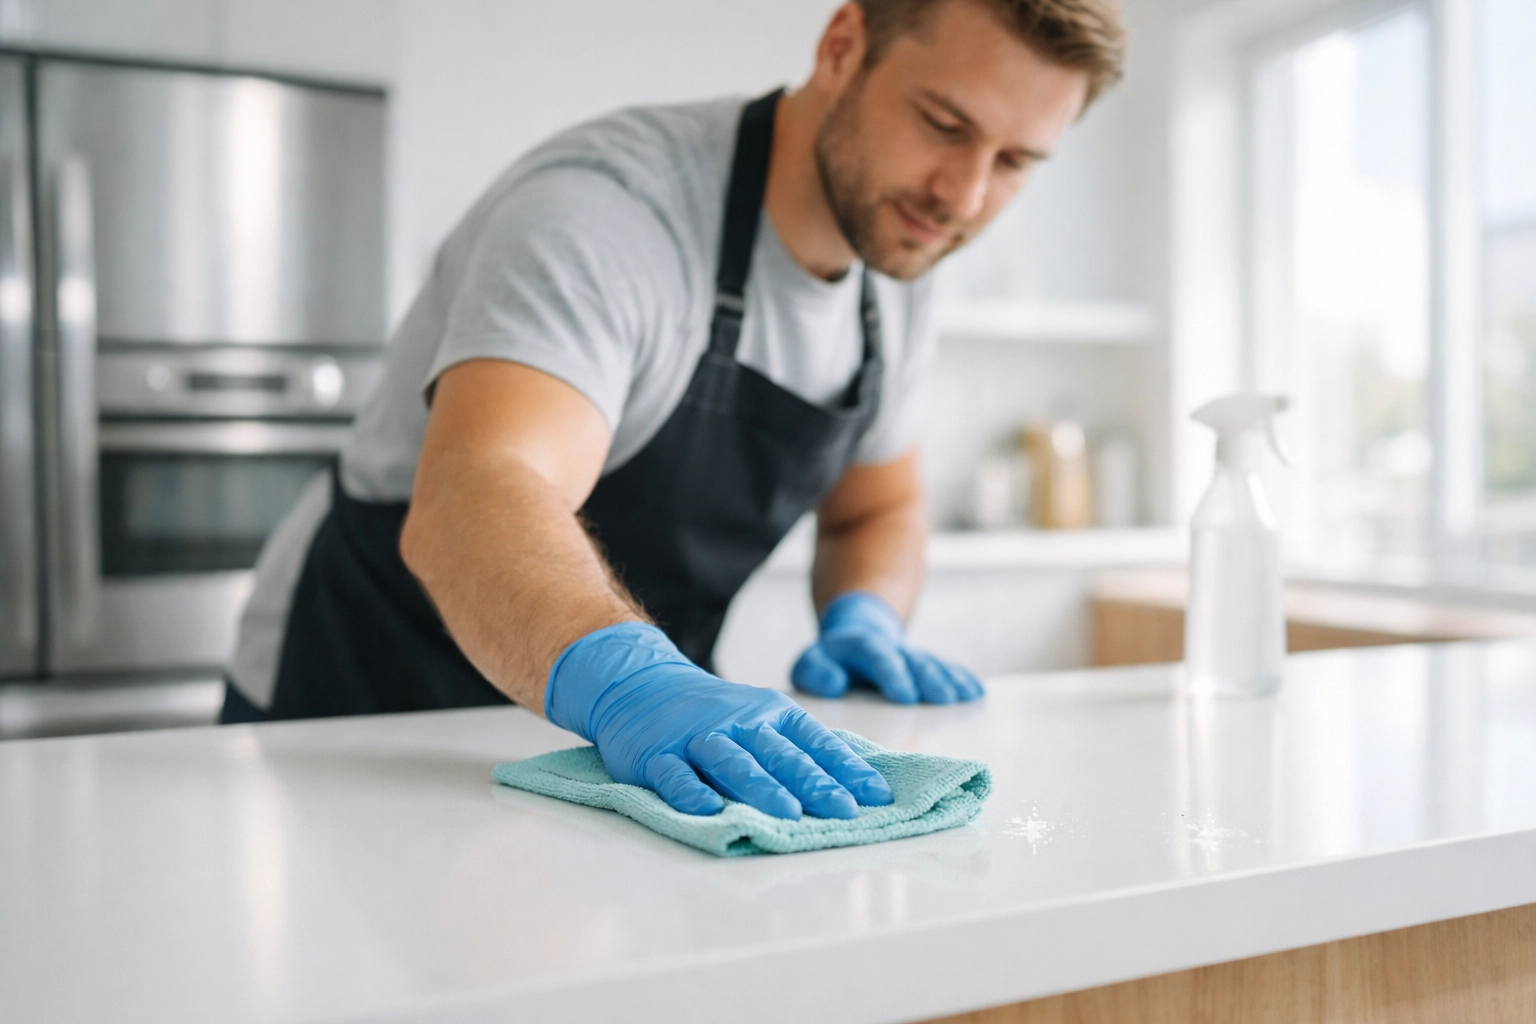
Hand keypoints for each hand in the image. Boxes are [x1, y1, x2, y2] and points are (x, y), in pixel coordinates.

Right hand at [545, 623, 894, 818]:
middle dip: (815, 784)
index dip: (846, 768)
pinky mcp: (658, 755)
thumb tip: (854, 783)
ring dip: (762, 787)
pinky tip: (708, 809)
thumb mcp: (759, 718)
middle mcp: (738, 723)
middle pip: (780, 755)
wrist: (639, 684)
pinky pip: (676, 775)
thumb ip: (797, 748)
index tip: (877, 795)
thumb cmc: (713, 714)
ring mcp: (697, 738)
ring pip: (733, 762)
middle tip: (846, 810)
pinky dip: (691, 792)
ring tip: (789, 813)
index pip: (815, 742)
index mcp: (770, 714)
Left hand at [791, 591, 984, 704]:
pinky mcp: (923, 666)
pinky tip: (976, 692)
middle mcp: (890, 649)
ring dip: (949, 680)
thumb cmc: (828, 663)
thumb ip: (814, 673)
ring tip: (964, 697)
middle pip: (911, 659)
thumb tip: (834, 684)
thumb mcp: (808, 665)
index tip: (905, 695)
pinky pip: (945, 669)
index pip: (877, 655)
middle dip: (928, 678)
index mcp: (860, 646)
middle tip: (942, 699)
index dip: (892, 673)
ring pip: (931, 664)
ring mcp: (910, 656)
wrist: (854, 640)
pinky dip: (961, 679)